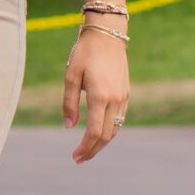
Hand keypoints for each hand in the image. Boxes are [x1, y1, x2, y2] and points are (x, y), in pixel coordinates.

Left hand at [64, 25, 130, 162]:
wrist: (107, 35)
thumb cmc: (84, 53)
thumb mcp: (71, 76)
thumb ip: (69, 102)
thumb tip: (68, 126)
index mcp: (100, 96)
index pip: (93, 132)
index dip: (85, 147)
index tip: (74, 156)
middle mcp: (115, 99)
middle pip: (106, 135)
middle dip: (93, 150)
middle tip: (79, 159)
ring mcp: (123, 96)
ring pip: (115, 128)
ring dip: (102, 142)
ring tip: (88, 149)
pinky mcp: (126, 92)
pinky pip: (120, 118)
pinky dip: (109, 130)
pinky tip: (99, 132)